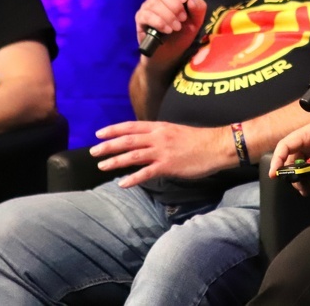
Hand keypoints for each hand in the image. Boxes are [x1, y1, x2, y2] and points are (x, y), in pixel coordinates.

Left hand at [90, 120, 227, 187]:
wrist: (216, 146)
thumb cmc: (198, 140)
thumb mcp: (175, 131)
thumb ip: (159, 135)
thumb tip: (146, 140)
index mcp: (159, 127)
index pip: (131, 126)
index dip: (113, 130)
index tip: (99, 133)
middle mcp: (158, 137)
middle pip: (127, 140)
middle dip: (108, 145)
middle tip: (93, 151)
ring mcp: (162, 152)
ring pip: (133, 155)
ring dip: (115, 161)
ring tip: (101, 166)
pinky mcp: (168, 166)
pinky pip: (146, 173)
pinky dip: (133, 178)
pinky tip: (122, 184)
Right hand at [134, 0, 207, 65]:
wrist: (169, 56)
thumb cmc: (181, 36)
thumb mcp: (195, 23)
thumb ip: (199, 10)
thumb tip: (192, 1)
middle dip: (175, 6)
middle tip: (182, 19)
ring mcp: (147, 8)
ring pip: (154, 3)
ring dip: (168, 16)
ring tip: (176, 28)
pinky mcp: (140, 20)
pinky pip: (146, 15)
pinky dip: (158, 22)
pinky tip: (166, 30)